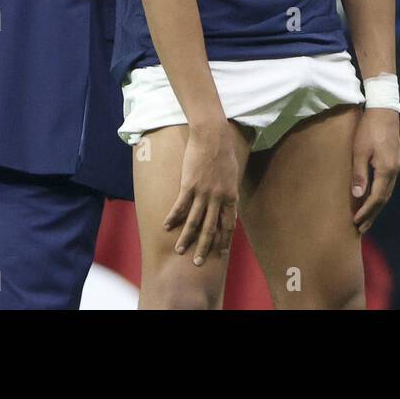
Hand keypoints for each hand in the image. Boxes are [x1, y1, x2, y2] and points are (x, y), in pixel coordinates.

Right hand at [164, 122, 239, 266]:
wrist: (213, 136)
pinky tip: (167, 228)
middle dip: (205, 247)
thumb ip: (229, 190)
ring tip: (179, 251)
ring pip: (194, 222)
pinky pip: (180, 206)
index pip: (228, 224)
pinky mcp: (189, 185)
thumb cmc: (224, 152)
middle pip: (211, 228)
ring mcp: (203, 192)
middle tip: (199, 262)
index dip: (224, 239)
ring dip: (186, 238)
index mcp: (231, 196)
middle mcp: (218, 198)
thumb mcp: (232, 174)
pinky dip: (173, 218)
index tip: (221, 252)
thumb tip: (228, 201)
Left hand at [351, 107, 399, 234]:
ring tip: (366, 219)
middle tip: (361, 229)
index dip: (366, 211)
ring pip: (387, 193)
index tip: (355, 222)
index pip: (376, 197)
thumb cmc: (368, 128)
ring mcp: (396, 166)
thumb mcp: (359, 150)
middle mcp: (395, 171)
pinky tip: (373, 199)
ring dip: (376, 207)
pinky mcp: (394, 161)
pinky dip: (380, 196)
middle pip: (384, 199)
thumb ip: (359, 173)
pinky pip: (387, 185)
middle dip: (372, 214)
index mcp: (386, 170)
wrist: (384, 110)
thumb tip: (358, 196)